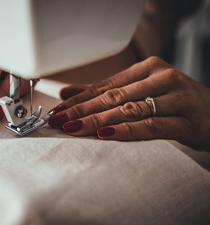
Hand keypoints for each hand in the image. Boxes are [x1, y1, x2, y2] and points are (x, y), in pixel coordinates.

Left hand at [48, 56, 209, 150]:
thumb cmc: (175, 104)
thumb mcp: (142, 93)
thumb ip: (106, 93)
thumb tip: (67, 94)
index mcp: (148, 69)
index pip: (105, 86)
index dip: (79, 98)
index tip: (58, 110)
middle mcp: (161, 78)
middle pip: (113, 96)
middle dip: (82, 110)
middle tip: (59, 120)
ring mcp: (176, 97)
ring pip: (130, 109)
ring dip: (98, 119)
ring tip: (74, 128)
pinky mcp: (187, 120)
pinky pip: (151, 126)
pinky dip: (127, 130)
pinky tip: (106, 134)